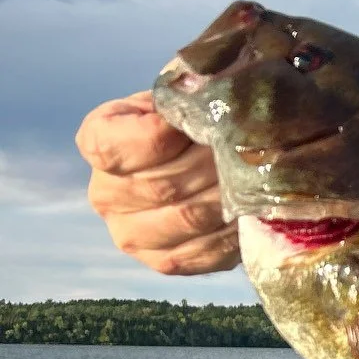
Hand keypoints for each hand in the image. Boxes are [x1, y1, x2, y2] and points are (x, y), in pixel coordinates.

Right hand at [76, 92, 239, 274]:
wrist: (206, 161)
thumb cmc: (196, 121)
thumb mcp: (185, 97)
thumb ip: (188, 96)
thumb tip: (213, 95)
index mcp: (99, 142)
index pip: (115, 146)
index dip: (162, 136)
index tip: (199, 125)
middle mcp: (105, 193)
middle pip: (164, 185)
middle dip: (215, 166)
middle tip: (253, 152)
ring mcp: (131, 234)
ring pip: (188, 218)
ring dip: (231, 197)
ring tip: (258, 178)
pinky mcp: (165, 262)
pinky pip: (204, 250)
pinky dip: (236, 229)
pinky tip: (255, 210)